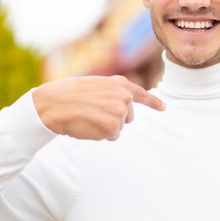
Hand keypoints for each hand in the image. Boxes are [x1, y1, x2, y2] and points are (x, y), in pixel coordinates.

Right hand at [32, 75, 165, 140]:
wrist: (55, 103)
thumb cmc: (70, 94)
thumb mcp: (96, 85)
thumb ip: (112, 93)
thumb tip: (123, 107)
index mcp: (120, 84)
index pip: (142, 94)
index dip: (154, 102)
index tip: (164, 108)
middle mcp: (125, 97)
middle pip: (128, 116)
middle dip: (114, 117)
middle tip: (93, 110)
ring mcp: (121, 112)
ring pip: (118, 127)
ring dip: (105, 126)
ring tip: (88, 116)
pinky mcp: (113, 127)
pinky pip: (111, 136)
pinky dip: (100, 135)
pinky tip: (88, 125)